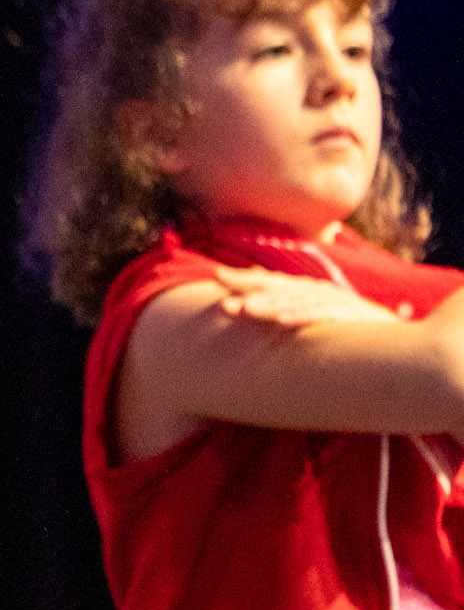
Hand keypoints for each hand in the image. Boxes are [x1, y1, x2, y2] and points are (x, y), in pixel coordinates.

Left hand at [211, 265, 399, 328]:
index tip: (215, 275)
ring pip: (295, 302)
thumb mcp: (311, 311)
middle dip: (249, 292)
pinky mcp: (347, 317)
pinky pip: (321, 317)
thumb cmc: (346, 324)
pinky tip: (283, 321)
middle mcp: (316, 292)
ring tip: (245, 309)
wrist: (394, 335)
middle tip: (223, 302)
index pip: (269, 281)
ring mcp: (332, 303)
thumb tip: (249, 294)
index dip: (243, 278)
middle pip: (278, 289)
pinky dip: (301, 317)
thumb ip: (282, 303)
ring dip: (269, 305)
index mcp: (304, 291)